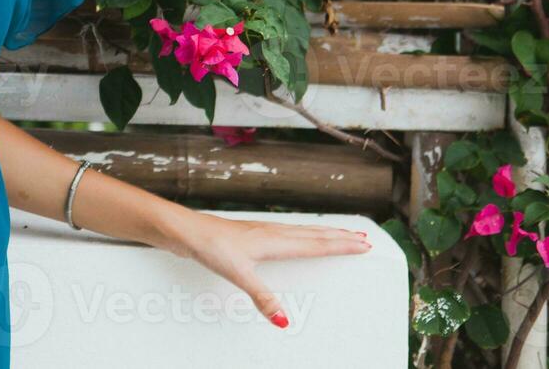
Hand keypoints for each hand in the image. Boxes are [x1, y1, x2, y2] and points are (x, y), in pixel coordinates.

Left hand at [172, 212, 372, 327]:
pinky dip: (302, 233)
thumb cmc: (209, 245)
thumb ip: (262, 297)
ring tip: (340, 234)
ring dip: (323, 233)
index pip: (315, 244)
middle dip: (339, 237)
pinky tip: (297, 237)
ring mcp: (261, 231)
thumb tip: (283, 319)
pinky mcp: (250, 234)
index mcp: (274, 241)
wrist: (185, 230)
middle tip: (362, 239)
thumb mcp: (238, 274)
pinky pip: (287, 232)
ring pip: (301, 231)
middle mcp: (271, 233)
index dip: (340, 246)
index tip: (363, 246)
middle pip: (313, 234)